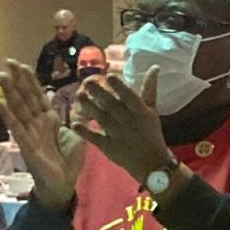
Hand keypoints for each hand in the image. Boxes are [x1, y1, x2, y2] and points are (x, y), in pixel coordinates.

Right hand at [0, 60, 84, 208]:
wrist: (64, 182)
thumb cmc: (69, 160)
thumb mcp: (78, 135)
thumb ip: (77, 118)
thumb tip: (82, 99)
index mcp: (49, 119)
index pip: (38, 95)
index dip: (30, 81)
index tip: (22, 65)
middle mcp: (36, 123)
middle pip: (25, 97)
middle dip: (17, 80)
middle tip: (7, 62)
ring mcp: (29, 132)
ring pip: (18, 108)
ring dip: (10, 92)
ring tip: (1, 76)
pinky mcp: (26, 144)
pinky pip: (16, 128)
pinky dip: (8, 115)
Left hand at [72, 68, 172, 184]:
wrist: (151, 162)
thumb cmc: (151, 132)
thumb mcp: (152, 110)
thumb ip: (149, 89)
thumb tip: (154, 67)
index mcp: (141, 112)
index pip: (130, 97)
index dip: (119, 87)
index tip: (109, 76)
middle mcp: (129, 122)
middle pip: (111, 105)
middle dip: (99, 93)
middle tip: (87, 81)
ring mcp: (118, 135)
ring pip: (101, 118)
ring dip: (89, 107)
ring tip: (79, 96)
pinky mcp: (109, 147)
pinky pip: (95, 138)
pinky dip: (85, 131)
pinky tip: (74, 124)